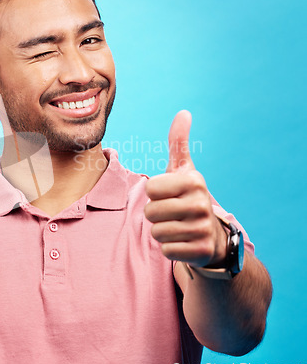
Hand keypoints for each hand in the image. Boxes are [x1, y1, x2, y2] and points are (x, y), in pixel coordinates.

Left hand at [144, 110, 226, 267]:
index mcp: (194, 181)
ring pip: (157, 232)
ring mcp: (202, 228)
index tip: (169, 194)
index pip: (150, 188)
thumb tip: (183, 112)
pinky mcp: (200, 251)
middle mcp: (202, 204)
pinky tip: (183, 242)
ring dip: (162, 231)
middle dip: (155, 215)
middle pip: (150, 212)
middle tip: (172, 214)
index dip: (153, 193)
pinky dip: (170, 248)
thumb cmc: (189, 197)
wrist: (212, 235)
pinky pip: (166, 250)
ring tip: (177, 227)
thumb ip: (179, 143)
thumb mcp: (184, 170)